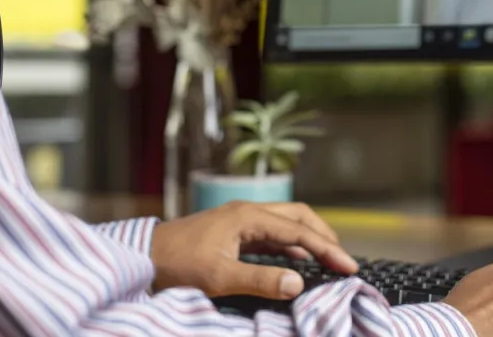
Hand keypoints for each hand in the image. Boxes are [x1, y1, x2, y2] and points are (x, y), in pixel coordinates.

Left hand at [148, 201, 359, 299]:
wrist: (144, 256)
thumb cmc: (178, 265)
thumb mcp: (220, 277)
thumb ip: (260, 280)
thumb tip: (297, 282)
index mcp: (247, 217)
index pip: (298, 230)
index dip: (326, 248)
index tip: (347, 266)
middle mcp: (247, 211)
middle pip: (297, 216)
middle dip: (323, 235)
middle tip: (343, 260)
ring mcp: (239, 219)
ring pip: (285, 221)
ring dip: (308, 237)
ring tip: (327, 258)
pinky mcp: (232, 230)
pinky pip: (271, 232)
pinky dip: (290, 243)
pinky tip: (295, 260)